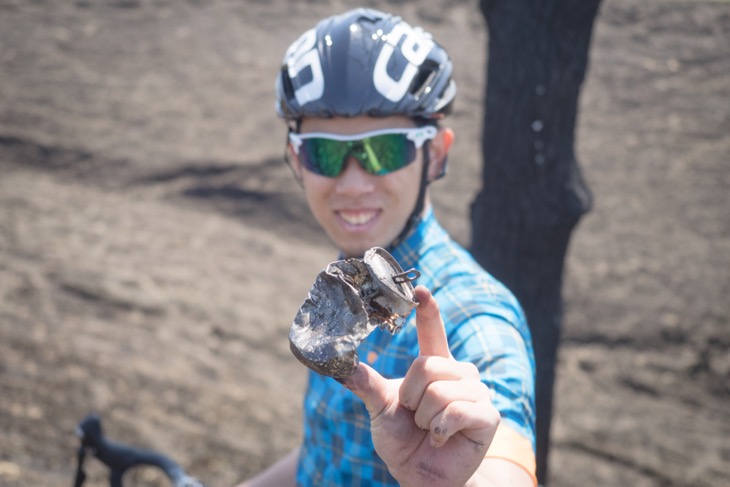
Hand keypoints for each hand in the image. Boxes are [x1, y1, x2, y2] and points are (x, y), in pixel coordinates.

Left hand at [341, 286, 499, 486]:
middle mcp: (459, 373)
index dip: (428, 310)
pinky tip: (442, 438)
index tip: (419, 289)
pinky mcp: (488, 416)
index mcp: (435, 365)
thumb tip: (342, 367)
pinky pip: (456, 410)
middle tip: (415, 416)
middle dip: (411, 396)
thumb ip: (367, 385)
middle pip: (427, 365)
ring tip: (431, 429)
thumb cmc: (402, 439)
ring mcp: (477, 393)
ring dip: (425, 417)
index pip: (433, 331)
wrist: (420, 475)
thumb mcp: (381, 409)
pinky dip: (440, 429)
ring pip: (439, 390)